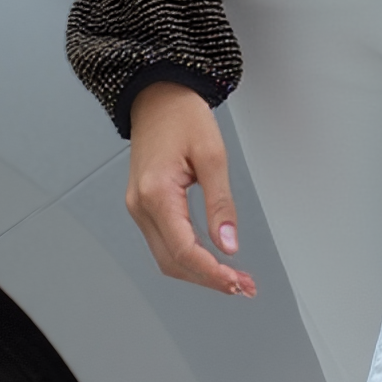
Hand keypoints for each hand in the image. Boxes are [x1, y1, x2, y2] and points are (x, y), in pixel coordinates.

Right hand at [126, 80, 256, 296]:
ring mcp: (138, 207)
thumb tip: (229, 245)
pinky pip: (164, 242)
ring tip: (232, 277)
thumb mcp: (212, 154)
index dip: (212, 273)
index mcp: (155, 193)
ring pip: (166, 257)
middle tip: (243, 285)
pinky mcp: (143, 205)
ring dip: (198, 272)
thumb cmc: (182, 116)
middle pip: (173, 262)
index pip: (183, 250)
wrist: (158, 96)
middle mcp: (140, 205)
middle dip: (208, 279)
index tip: (237, 282)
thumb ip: (221, 202)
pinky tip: (210, 258)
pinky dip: (187, 256)